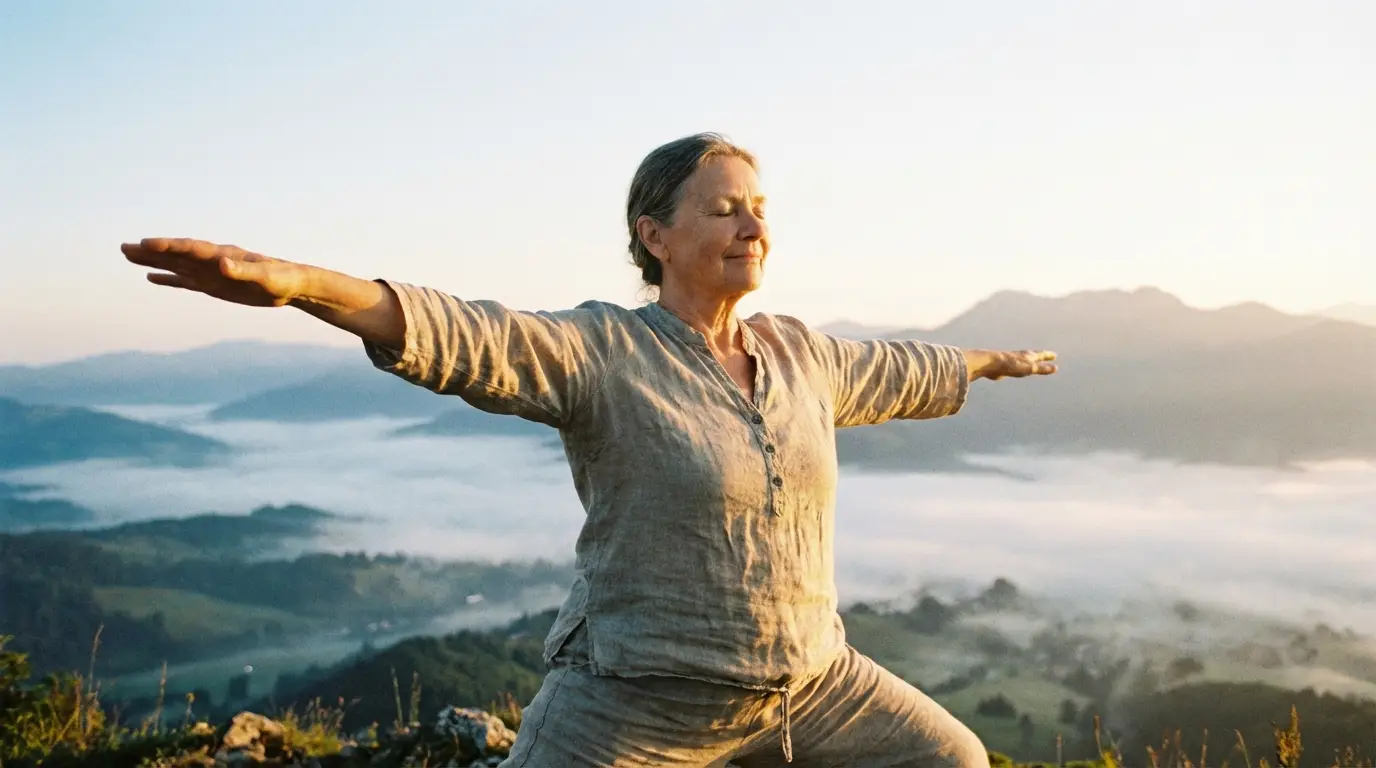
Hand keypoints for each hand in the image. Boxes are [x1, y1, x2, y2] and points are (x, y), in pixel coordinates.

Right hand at [121, 238, 308, 307]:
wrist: (291, 284)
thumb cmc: (281, 278)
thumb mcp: (265, 277)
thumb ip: (243, 271)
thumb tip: (222, 265)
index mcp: (223, 255)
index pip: (190, 249)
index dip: (168, 246)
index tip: (145, 243)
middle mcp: (212, 261)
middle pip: (176, 254)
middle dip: (150, 251)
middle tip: (123, 247)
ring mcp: (210, 273)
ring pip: (175, 266)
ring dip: (152, 261)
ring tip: (128, 256)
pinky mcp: (213, 285)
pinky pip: (185, 281)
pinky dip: (168, 279)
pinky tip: (151, 278)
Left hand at [985, 349, 1057, 380]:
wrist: (989, 364)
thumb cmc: (1009, 366)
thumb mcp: (1028, 368)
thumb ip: (1041, 369)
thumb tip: (1056, 368)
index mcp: (1027, 356)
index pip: (1040, 355)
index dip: (1047, 356)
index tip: (1054, 355)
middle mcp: (1020, 356)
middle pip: (1032, 355)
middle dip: (1040, 356)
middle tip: (1046, 355)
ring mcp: (1011, 360)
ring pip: (1023, 359)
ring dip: (1029, 359)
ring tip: (1032, 360)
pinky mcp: (1004, 367)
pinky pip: (1014, 365)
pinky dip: (1019, 365)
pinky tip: (1015, 368)